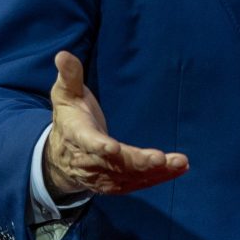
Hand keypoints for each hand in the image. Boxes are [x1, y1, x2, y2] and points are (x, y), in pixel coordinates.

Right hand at [44, 51, 188, 196]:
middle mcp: (89, 160)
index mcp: (77, 135)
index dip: (99, 146)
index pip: (87, 142)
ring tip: (179, 163)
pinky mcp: (115, 183)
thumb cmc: (69, 118)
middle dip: (137, 162)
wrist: (59, 157)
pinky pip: (136, 184)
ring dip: (154, 172)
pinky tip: (178, 170)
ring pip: (129, 176)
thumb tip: (62, 55)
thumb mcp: (66, 95)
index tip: (113, 148)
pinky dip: (157, 179)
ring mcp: (102, 175)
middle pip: (114, 164)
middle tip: (160, 158)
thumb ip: (69, 75)